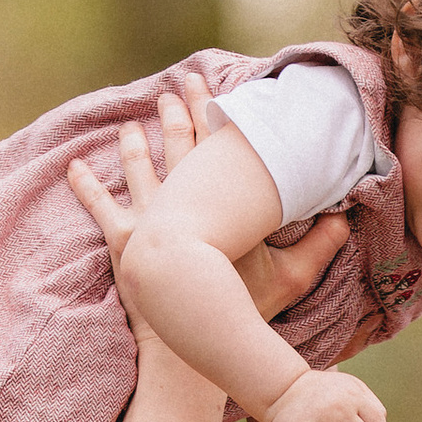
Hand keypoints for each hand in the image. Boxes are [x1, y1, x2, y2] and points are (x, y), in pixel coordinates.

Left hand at [64, 84, 349, 325]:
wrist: (193, 335)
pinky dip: (86, 186)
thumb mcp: (291, 277)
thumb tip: (347, 218)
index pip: (215, 146)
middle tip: (174, 88)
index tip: (209, 86)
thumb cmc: (242, 308)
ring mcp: (149, 219)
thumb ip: (320, 246)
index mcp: (219, 203)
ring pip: (139, 169)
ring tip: (129, 124)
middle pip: (177, 147)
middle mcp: (181, 202)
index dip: (213, 113)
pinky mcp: (124, 242)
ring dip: (134, 144)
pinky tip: (74, 168)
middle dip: (176, 114)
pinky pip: (100, 208)